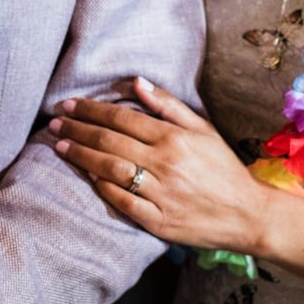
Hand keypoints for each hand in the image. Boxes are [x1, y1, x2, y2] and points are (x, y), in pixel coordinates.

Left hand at [51, 77, 274, 254]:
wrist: (248, 214)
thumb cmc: (223, 168)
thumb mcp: (203, 129)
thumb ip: (168, 105)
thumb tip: (137, 82)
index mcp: (174, 138)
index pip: (121, 119)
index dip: (91, 110)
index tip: (70, 105)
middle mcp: (164, 164)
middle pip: (109, 142)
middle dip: (78, 130)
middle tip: (55, 123)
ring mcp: (160, 194)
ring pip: (110, 170)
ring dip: (81, 157)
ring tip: (61, 147)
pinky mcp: (158, 222)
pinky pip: (122, 202)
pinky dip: (101, 188)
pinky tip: (86, 176)